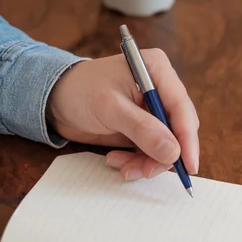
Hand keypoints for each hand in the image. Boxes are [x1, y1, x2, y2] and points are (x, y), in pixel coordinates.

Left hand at [46, 49, 198, 179]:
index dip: (187, 138)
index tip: (188, 165)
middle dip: (163, 154)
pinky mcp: (143, 126)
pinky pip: (151, 150)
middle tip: (144, 171)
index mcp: (157, 70)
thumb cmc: (80, 90)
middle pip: (178, 129)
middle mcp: (160, 88)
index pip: (181, 107)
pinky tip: (115, 160)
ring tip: (123, 167)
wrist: (53, 98)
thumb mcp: (110, 108)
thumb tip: (173, 153)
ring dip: (146, 161)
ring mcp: (152, 108)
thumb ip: (143, 130)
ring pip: (166, 144)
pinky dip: (137, 161)